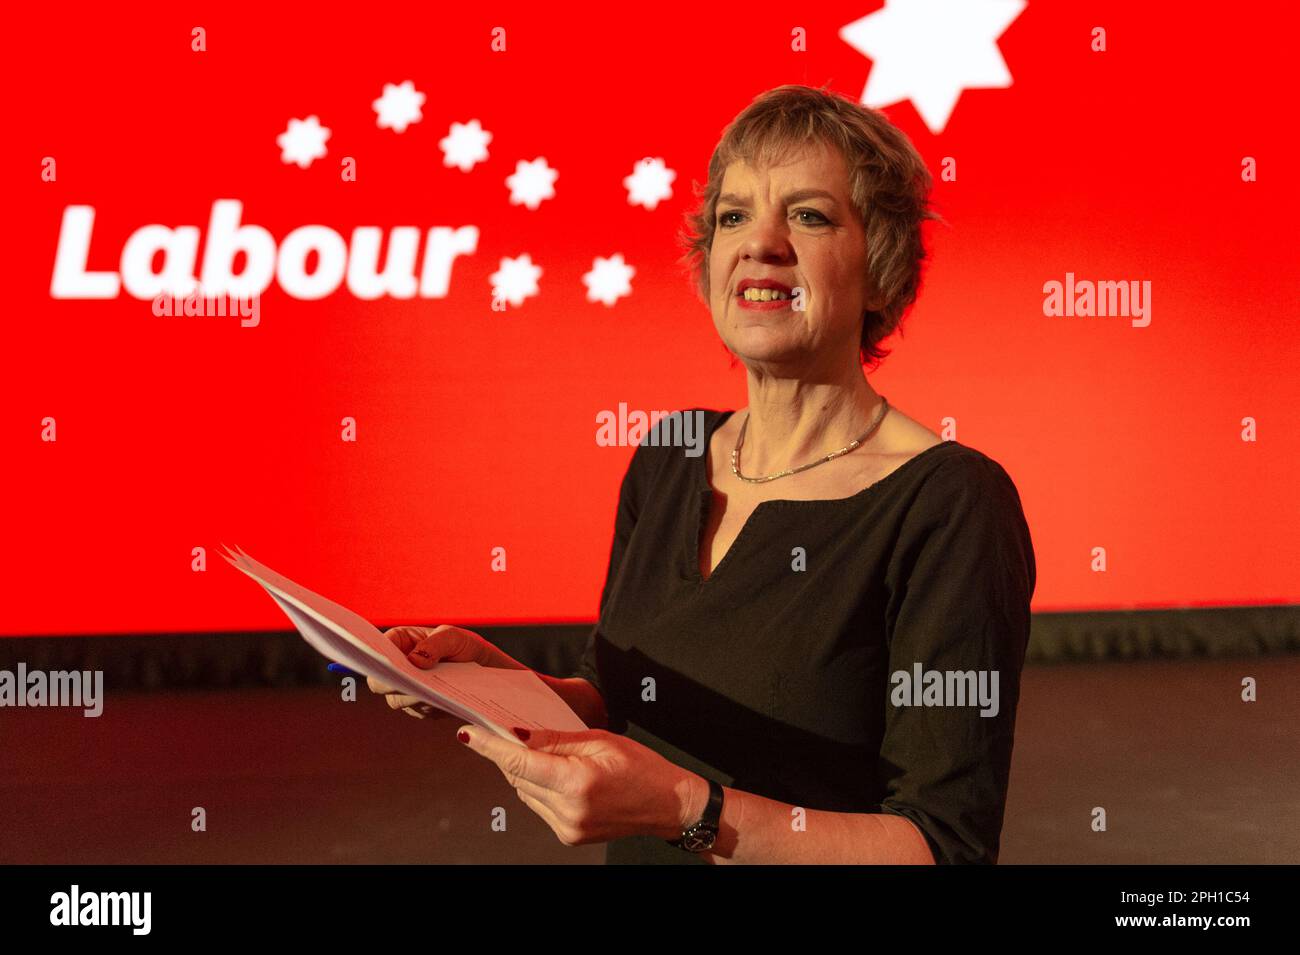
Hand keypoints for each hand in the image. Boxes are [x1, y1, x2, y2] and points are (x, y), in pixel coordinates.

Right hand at [367, 625, 528, 719]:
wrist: (488, 672)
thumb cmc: (468, 647)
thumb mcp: (455, 638)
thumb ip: (435, 645)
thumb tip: (414, 660)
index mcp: (401, 642)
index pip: (378, 648)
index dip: (375, 656)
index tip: (384, 662)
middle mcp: (400, 667)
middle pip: (380, 680)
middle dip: (392, 682)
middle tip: (408, 682)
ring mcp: (408, 689)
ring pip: (397, 699)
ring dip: (412, 696)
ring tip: (431, 691)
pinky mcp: (422, 707)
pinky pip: (418, 710)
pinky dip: (428, 706)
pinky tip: (443, 700)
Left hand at [454, 723, 706, 845]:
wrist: (668, 805)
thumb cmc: (642, 768)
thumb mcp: (601, 740)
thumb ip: (556, 739)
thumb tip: (520, 734)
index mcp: (577, 783)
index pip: (519, 763)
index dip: (490, 747)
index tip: (468, 734)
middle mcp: (568, 811)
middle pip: (518, 778)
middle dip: (509, 754)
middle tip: (504, 732)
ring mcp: (567, 828)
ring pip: (525, 793)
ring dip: (524, 772)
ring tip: (543, 753)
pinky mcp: (568, 835)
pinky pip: (538, 805)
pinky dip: (538, 787)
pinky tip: (555, 774)